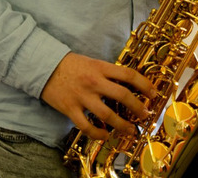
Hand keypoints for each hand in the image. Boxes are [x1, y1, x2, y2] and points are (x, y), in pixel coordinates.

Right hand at [40, 52, 155, 139]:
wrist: (43, 66)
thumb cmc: (69, 64)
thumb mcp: (91, 62)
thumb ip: (106, 72)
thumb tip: (126, 83)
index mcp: (100, 67)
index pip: (128, 75)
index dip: (144, 84)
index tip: (154, 93)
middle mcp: (94, 82)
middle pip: (123, 96)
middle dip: (138, 107)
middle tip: (146, 115)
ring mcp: (82, 96)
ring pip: (107, 114)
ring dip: (122, 125)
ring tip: (131, 130)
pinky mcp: (70, 109)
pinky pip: (87, 126)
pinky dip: (98, 134)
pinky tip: (105, 136)